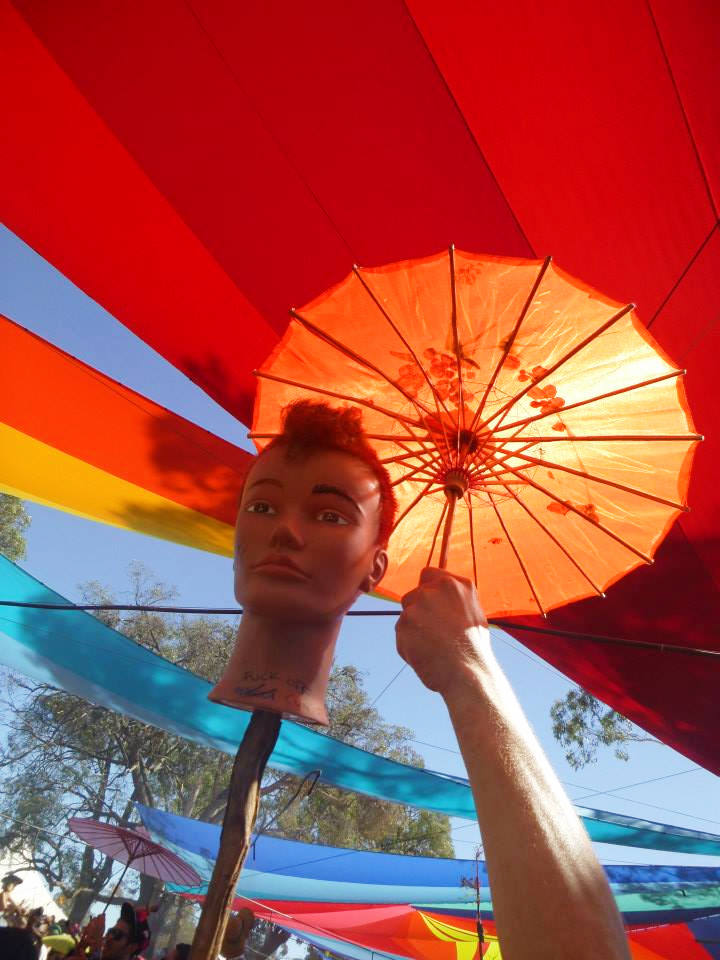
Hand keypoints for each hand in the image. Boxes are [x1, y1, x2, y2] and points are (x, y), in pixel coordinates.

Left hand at [395, 568, 489, 694]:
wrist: (467, 672)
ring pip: (406, 616)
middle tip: (435, 633)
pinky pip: (401, 634)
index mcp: (453, 584)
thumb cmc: (474, 647)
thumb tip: (439, 595)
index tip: (431, 604)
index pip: (428, 574)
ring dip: (414, 629)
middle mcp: (431, 591)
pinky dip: (409, 645)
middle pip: (413, 595)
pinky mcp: (402, 625)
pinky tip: (426, 655)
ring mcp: (415, 607)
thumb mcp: (474, 612)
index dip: (428, 589)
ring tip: (434, 647)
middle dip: (418, 611)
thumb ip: (453, 598)